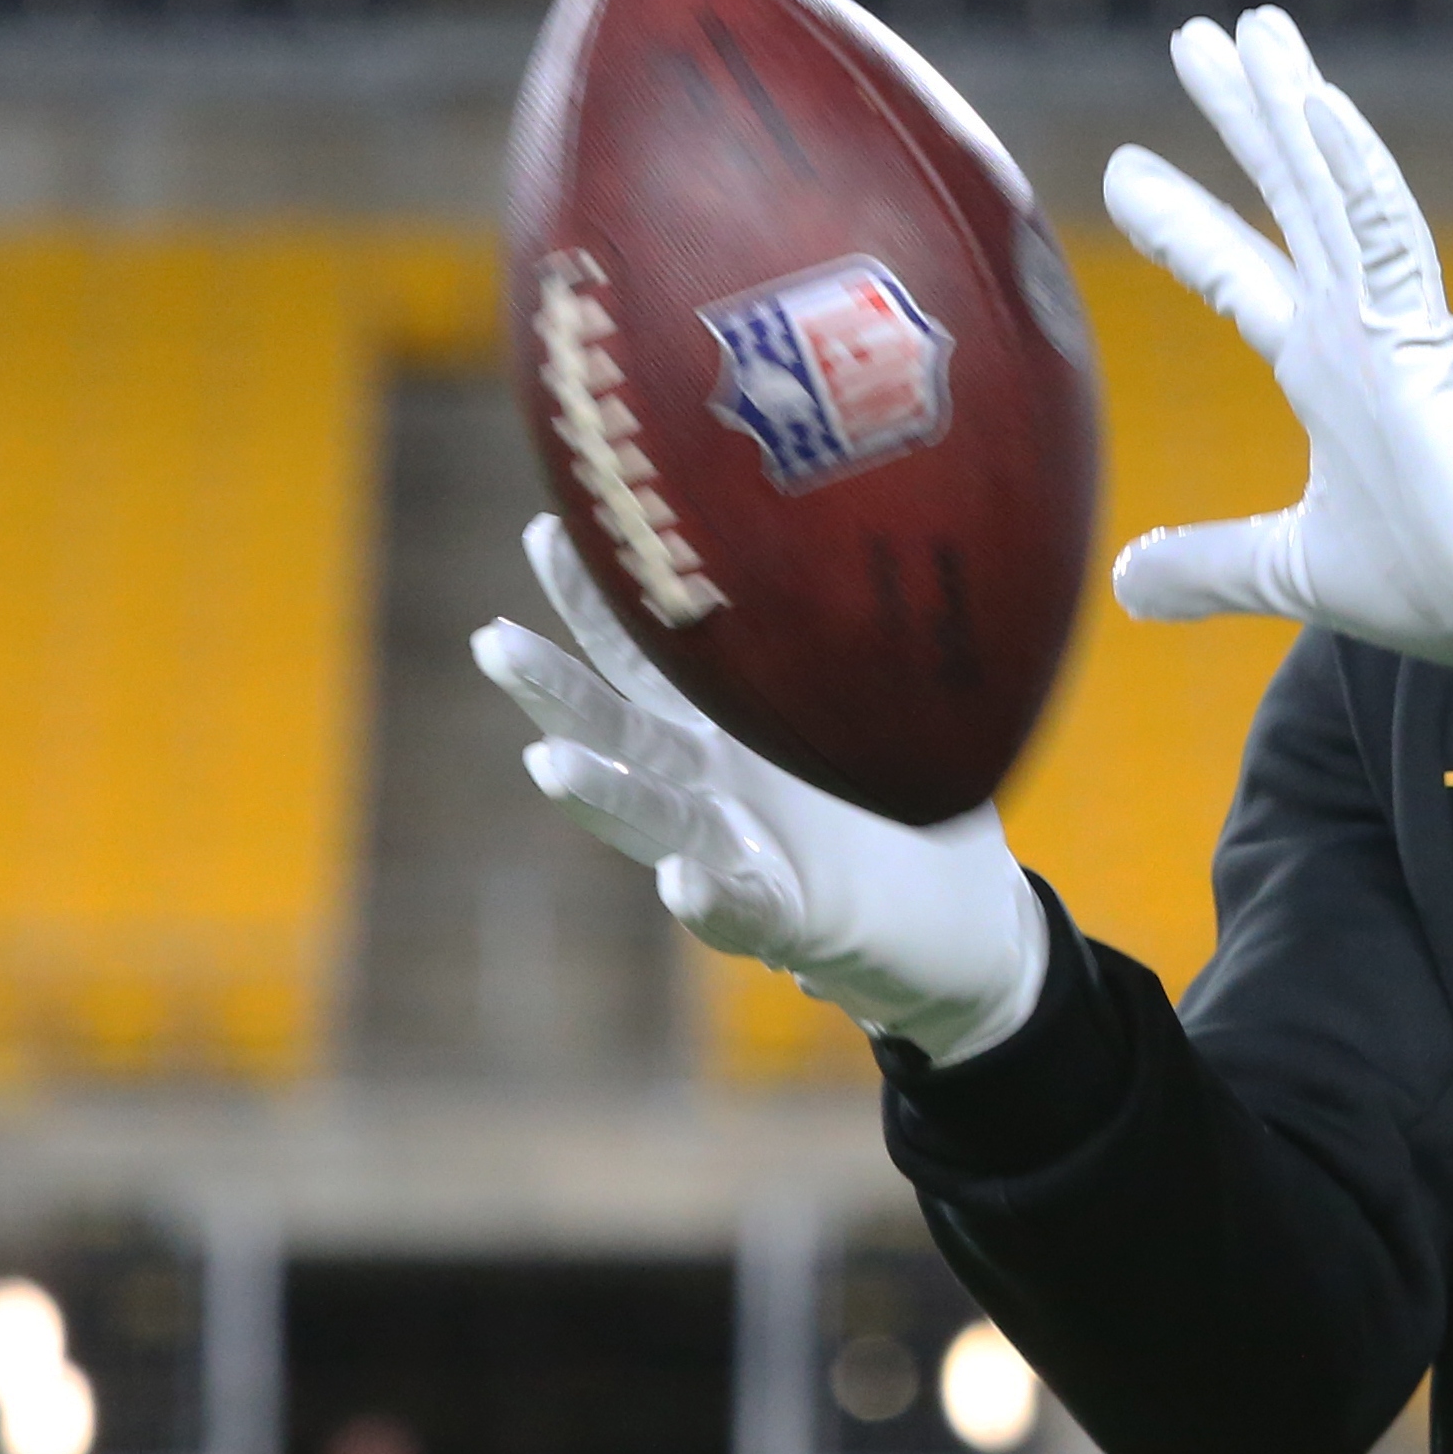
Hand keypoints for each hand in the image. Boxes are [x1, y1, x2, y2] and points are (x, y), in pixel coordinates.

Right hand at [472, 514, 1048, 1062]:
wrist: (960, 927)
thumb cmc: (907, 805)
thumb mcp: (890, 707)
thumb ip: (859, 645)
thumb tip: (865, 526)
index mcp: (731, 723)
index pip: (647, 655)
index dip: (597, 600)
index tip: (550, 528)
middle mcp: (715, 783)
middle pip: (619, 727)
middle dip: (555, 688)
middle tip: (492, 642)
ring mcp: (743, 851)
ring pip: (656, 817)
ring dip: (602, 792)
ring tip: (548, 763)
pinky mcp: (791, 921)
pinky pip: (742, 909)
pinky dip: (709, 898)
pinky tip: (683, 880)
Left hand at [1103, 8, 1452, 693]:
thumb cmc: (1437, 585)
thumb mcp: (1294, 571)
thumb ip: (1213, 566)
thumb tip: (1123, 583)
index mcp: (1329, 372)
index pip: (1241, 276)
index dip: (1184, 226)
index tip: (1123, 172)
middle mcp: (1357, 332)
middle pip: (1288, 199)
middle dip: (1244, 115)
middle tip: (1198, 33)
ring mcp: (1391, 327)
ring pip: (1331, 193)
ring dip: (1290, 105)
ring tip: (1254, 28)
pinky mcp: (1424, 340)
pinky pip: (1383, 238)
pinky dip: (1352, 171)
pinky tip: (1317, 105)